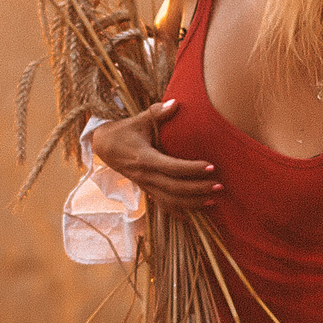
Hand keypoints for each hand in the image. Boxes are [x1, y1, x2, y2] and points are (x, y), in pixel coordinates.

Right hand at [89, 99, 220, 208]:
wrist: (103, 146)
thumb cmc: (124, 131)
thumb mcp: (138, 119)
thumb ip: (157, 112)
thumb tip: (176, 103)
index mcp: (144, 158)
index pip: (172, 167)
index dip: (192, 169)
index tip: (211, 167)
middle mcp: (145, 176)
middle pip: (174, 188)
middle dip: (198, 189)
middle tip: (219, 186)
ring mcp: (145, 185)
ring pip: (170, 201)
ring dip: (192, 203)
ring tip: (213, 201)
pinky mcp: (146, 190)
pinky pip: (162, 206)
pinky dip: (178, 213)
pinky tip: (193, 219)